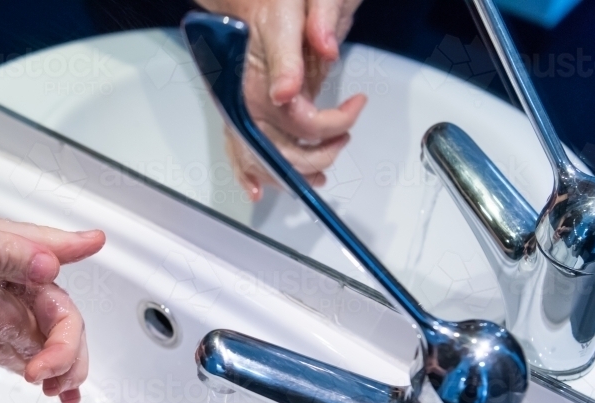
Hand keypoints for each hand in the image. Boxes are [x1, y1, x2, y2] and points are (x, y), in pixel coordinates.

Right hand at [197, 0, 366, 197]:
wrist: (250, 4)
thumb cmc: (271, 6)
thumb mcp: (289, 15)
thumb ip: (301, 41)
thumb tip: (304, 75)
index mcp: (258, 85)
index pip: (301, 123)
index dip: (334, 123)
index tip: (356, 105)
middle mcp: (244, 105)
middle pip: (280, 152)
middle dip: (318, 156)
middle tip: (344, 138)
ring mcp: (239, 114)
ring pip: (262, 161)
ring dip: (290, 176)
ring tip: (318, 176)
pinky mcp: (237, 116)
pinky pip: (237, 152)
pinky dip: (247, 175)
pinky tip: (256, 191)